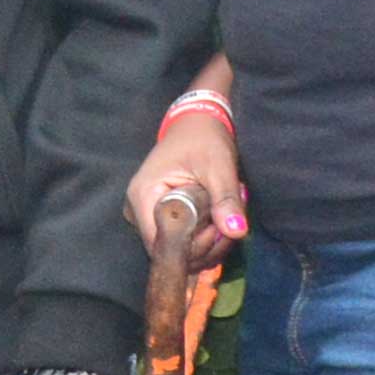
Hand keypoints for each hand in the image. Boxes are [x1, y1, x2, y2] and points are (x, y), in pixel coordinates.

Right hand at [127, 103, 244, 254]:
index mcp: (143, 195)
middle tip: (230, 222)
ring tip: (226, 216)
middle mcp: (138, 210)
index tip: (218, 231)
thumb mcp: (218, 165)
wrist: (197, 124)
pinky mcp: (159, 219)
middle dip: (204, 246)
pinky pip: (180, 242)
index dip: (191, 247)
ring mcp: (146, 216)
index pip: (160, 243)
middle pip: (169, 250)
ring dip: (207, 245)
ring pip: (177, 249)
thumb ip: (225, 199)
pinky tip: (218, 223)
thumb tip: (237, 231)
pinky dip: (202, 240)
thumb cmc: (203, 138)